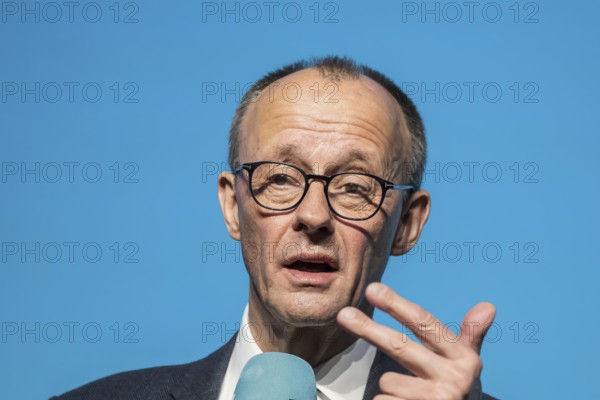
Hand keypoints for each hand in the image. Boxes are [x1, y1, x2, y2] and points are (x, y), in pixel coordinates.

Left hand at [337, 282, 495, 399]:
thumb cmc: (456, 390)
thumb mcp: (467, 364)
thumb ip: (472, 335)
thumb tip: (488, 306)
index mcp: (463, 359)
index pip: (425, 325)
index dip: (397, 305)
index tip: (372, 289)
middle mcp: (453, 380)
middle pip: (399, 347)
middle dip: (368, 329)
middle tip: (343, 314)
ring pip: (387, 381)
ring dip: (391, 387)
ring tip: (409, 395)